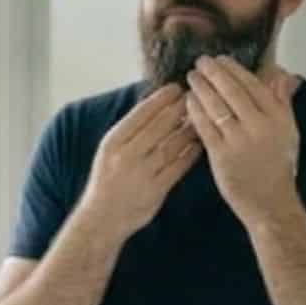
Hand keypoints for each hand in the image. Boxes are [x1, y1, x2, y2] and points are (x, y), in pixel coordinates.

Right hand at [80, 84, 202, 239]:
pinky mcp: (156, 189)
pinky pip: (179, 166)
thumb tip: (154, 104)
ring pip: (172, 144)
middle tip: (195, 96)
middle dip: (179, 109)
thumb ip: (129, 131)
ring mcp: (142, 173)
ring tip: (203, 117)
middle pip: (159, 126)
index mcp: (113, 142)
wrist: (102, 217)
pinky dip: (191, 153)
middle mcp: (127, 155)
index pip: (140, 113)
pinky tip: (200, 143)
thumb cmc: (108, 180)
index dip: (161, 99)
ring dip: (189, 129)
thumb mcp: (110, 151)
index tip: (176, 87)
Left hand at [186, 56, 302, 228]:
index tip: (221, 59)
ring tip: (191, 78)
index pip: (253, 84)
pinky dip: (195, 111)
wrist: (269, 200)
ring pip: (216, 106)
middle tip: (200, 62)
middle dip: (213, 73)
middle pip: (232, 91)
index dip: (234, 69)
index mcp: (278, 117)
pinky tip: (188, 101)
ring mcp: (240, 140)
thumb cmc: (277, 165)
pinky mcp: (221, 154)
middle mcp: (260, 125)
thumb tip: (280, 73)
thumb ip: (282, 101)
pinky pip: (204, 126)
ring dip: (201, 88)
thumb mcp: (288, 130)